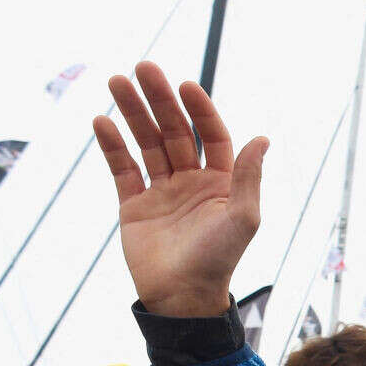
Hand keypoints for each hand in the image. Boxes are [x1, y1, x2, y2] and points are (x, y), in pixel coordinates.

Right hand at [93, 61, 267, 316]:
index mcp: (222, 183)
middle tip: (143, 67)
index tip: (185, 85)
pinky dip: (113, 145)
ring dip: (132, 113)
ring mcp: (162, 192)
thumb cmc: (219, 260)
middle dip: (159, 99)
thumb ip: (248, 178)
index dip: (199, 110)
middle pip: (175, 131)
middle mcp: (192, 182)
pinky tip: (103, 121)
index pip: (211, 135)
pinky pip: (123, 169)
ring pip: (147, 143)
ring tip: (116, 82)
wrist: (182, 297)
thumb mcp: (242, 218)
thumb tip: (262, 138)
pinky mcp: (135, 205)